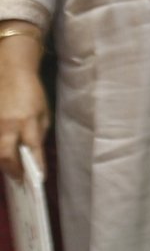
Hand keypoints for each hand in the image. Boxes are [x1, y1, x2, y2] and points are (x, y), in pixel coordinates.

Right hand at [0, 61, 47, 182]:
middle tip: (19, 179)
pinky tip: (3, 156)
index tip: (39, 179)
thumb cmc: (31, 92)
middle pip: (7, 155)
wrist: (10, 72)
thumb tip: (35, 151)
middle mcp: (8, 125)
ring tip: (11, 170)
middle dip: (13, 170)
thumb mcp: (44, 111)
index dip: (36, 166)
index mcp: (28, 121)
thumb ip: (39, 132)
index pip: (33, 149)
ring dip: (3, 163)